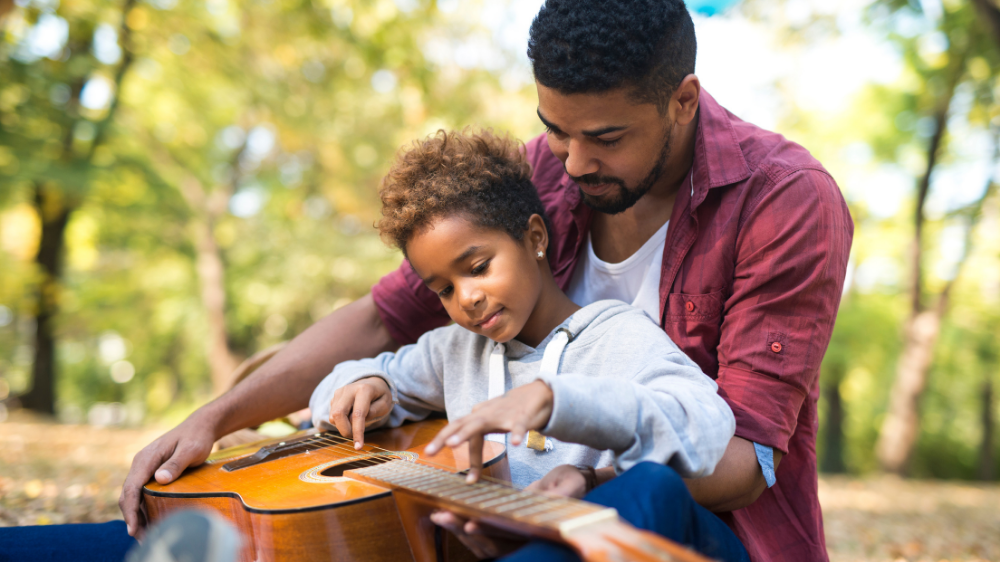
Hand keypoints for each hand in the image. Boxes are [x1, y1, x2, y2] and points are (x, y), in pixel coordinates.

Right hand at [119, 413, 215, 536]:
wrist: (200, 427)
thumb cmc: (197, 437)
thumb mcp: (191, 449)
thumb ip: (176, 463)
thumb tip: (160, 478)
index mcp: (146, 458)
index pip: (132, 487)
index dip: (131, 510)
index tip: (134, 528)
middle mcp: (140, 463)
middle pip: (128, 495)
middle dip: (132, 518)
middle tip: (142, 538)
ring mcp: (144, 468)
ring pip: (133, 495)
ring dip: (136, 515)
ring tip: (146, 535)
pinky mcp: (150, 472)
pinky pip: (141, 492)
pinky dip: (142, 507)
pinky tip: (150, 520)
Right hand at [328, 376, 392, 448]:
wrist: (372, 383)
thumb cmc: (380, 395)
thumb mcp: (386, 403)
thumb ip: (375, 411)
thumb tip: (360, 421)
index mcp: (364, 389)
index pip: (358, 414)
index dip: (357, 432)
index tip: (358, 446)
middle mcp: (348, 389)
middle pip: (338, 414)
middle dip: (345, 430)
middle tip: (354, 437)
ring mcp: (339, 393)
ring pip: (333, 416)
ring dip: (343, 426)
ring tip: (355, 423)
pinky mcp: (334, 398)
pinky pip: (332, 415)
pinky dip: (340, 422)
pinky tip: (350, 417)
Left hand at [425, 380, 553, 481]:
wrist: (541, 392)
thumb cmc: (514, 406)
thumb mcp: (493, 414)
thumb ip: (478, 418)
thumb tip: (467, 418)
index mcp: (479, 416)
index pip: (457, 430)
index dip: (444, 443)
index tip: (431, 458)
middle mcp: (487, 414)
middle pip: (461, 425)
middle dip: (444, 438)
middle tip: (429, 452)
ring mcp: (503, 414)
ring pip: (481, 423)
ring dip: (465, 433)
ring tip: (452, 444)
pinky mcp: (523, 416)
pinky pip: (519, 426)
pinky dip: (518, 434)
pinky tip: (517, 444)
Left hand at [429, 464, 588, 558]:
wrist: (575, 483)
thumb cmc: (573, 484)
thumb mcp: (569, 486)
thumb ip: (558, 495)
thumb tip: (548, 498)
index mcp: (537, 530)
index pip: (509, 535)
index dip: (490, 532)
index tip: (470, 525)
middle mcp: (522, 537)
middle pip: (490, 541)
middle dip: (464, 529)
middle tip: (442, 516)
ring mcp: (512, 534)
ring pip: (482, 539)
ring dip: (459, 528)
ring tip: (439, 515)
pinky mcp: (504, 526)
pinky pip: (481, 529)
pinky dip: (463, 523)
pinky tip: (446, 512)